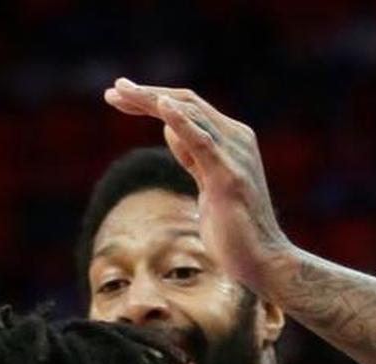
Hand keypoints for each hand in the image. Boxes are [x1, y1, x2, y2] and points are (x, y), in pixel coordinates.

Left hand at [103, 78, 290, 292]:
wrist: (262, 262)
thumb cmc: (233, 231)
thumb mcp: (206, 186)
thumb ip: (192, 158)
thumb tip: (169, 130)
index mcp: (230, 139)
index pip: (188, 107)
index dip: (153, 100)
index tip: (120, 97)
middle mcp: (236, 138)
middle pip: (186, 102)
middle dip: (146, 95)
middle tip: (113, 90)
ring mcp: (234, 154)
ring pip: (190, 114)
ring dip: (153, 100)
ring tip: (122, 93)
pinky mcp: (228, 175)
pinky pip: (201, 141)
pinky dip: (180, 121)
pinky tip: (160, 105)